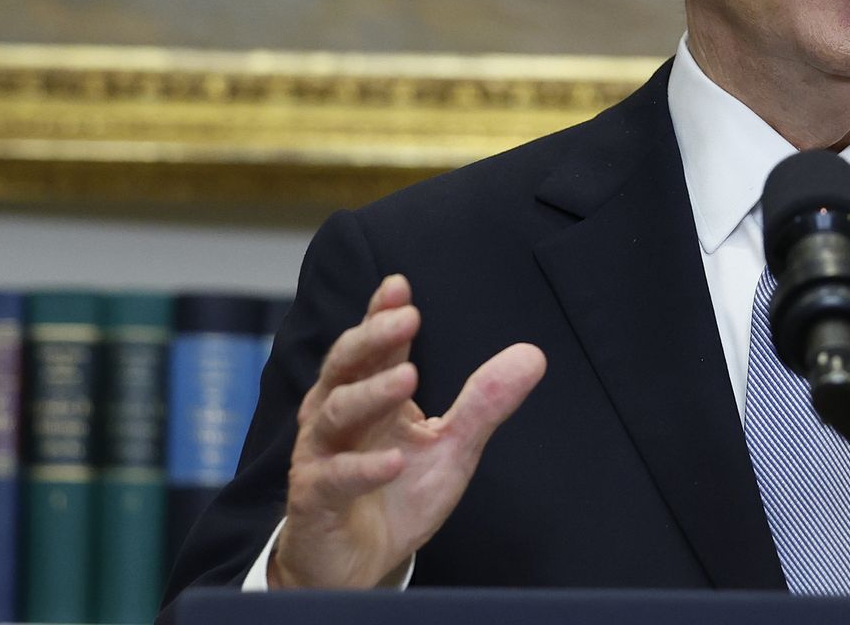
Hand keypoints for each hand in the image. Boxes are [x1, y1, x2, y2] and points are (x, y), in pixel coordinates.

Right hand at [270, 274, 546, 587]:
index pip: (372, 346)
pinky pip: (334, 478)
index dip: (380, 314)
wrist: (356, 565)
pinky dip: (363, 468)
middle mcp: (336, 416)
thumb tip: (533, 355)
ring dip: (371, 393)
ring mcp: (321, 456)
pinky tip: (393, 460)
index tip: (400, 285)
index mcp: (368, 395)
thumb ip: (484, 403)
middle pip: (345, 366)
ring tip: (408, 377)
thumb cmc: (396, 495)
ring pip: (335, 413)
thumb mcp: (451, 447)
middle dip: (374, 339)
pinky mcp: (315, 500)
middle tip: (408, 318)